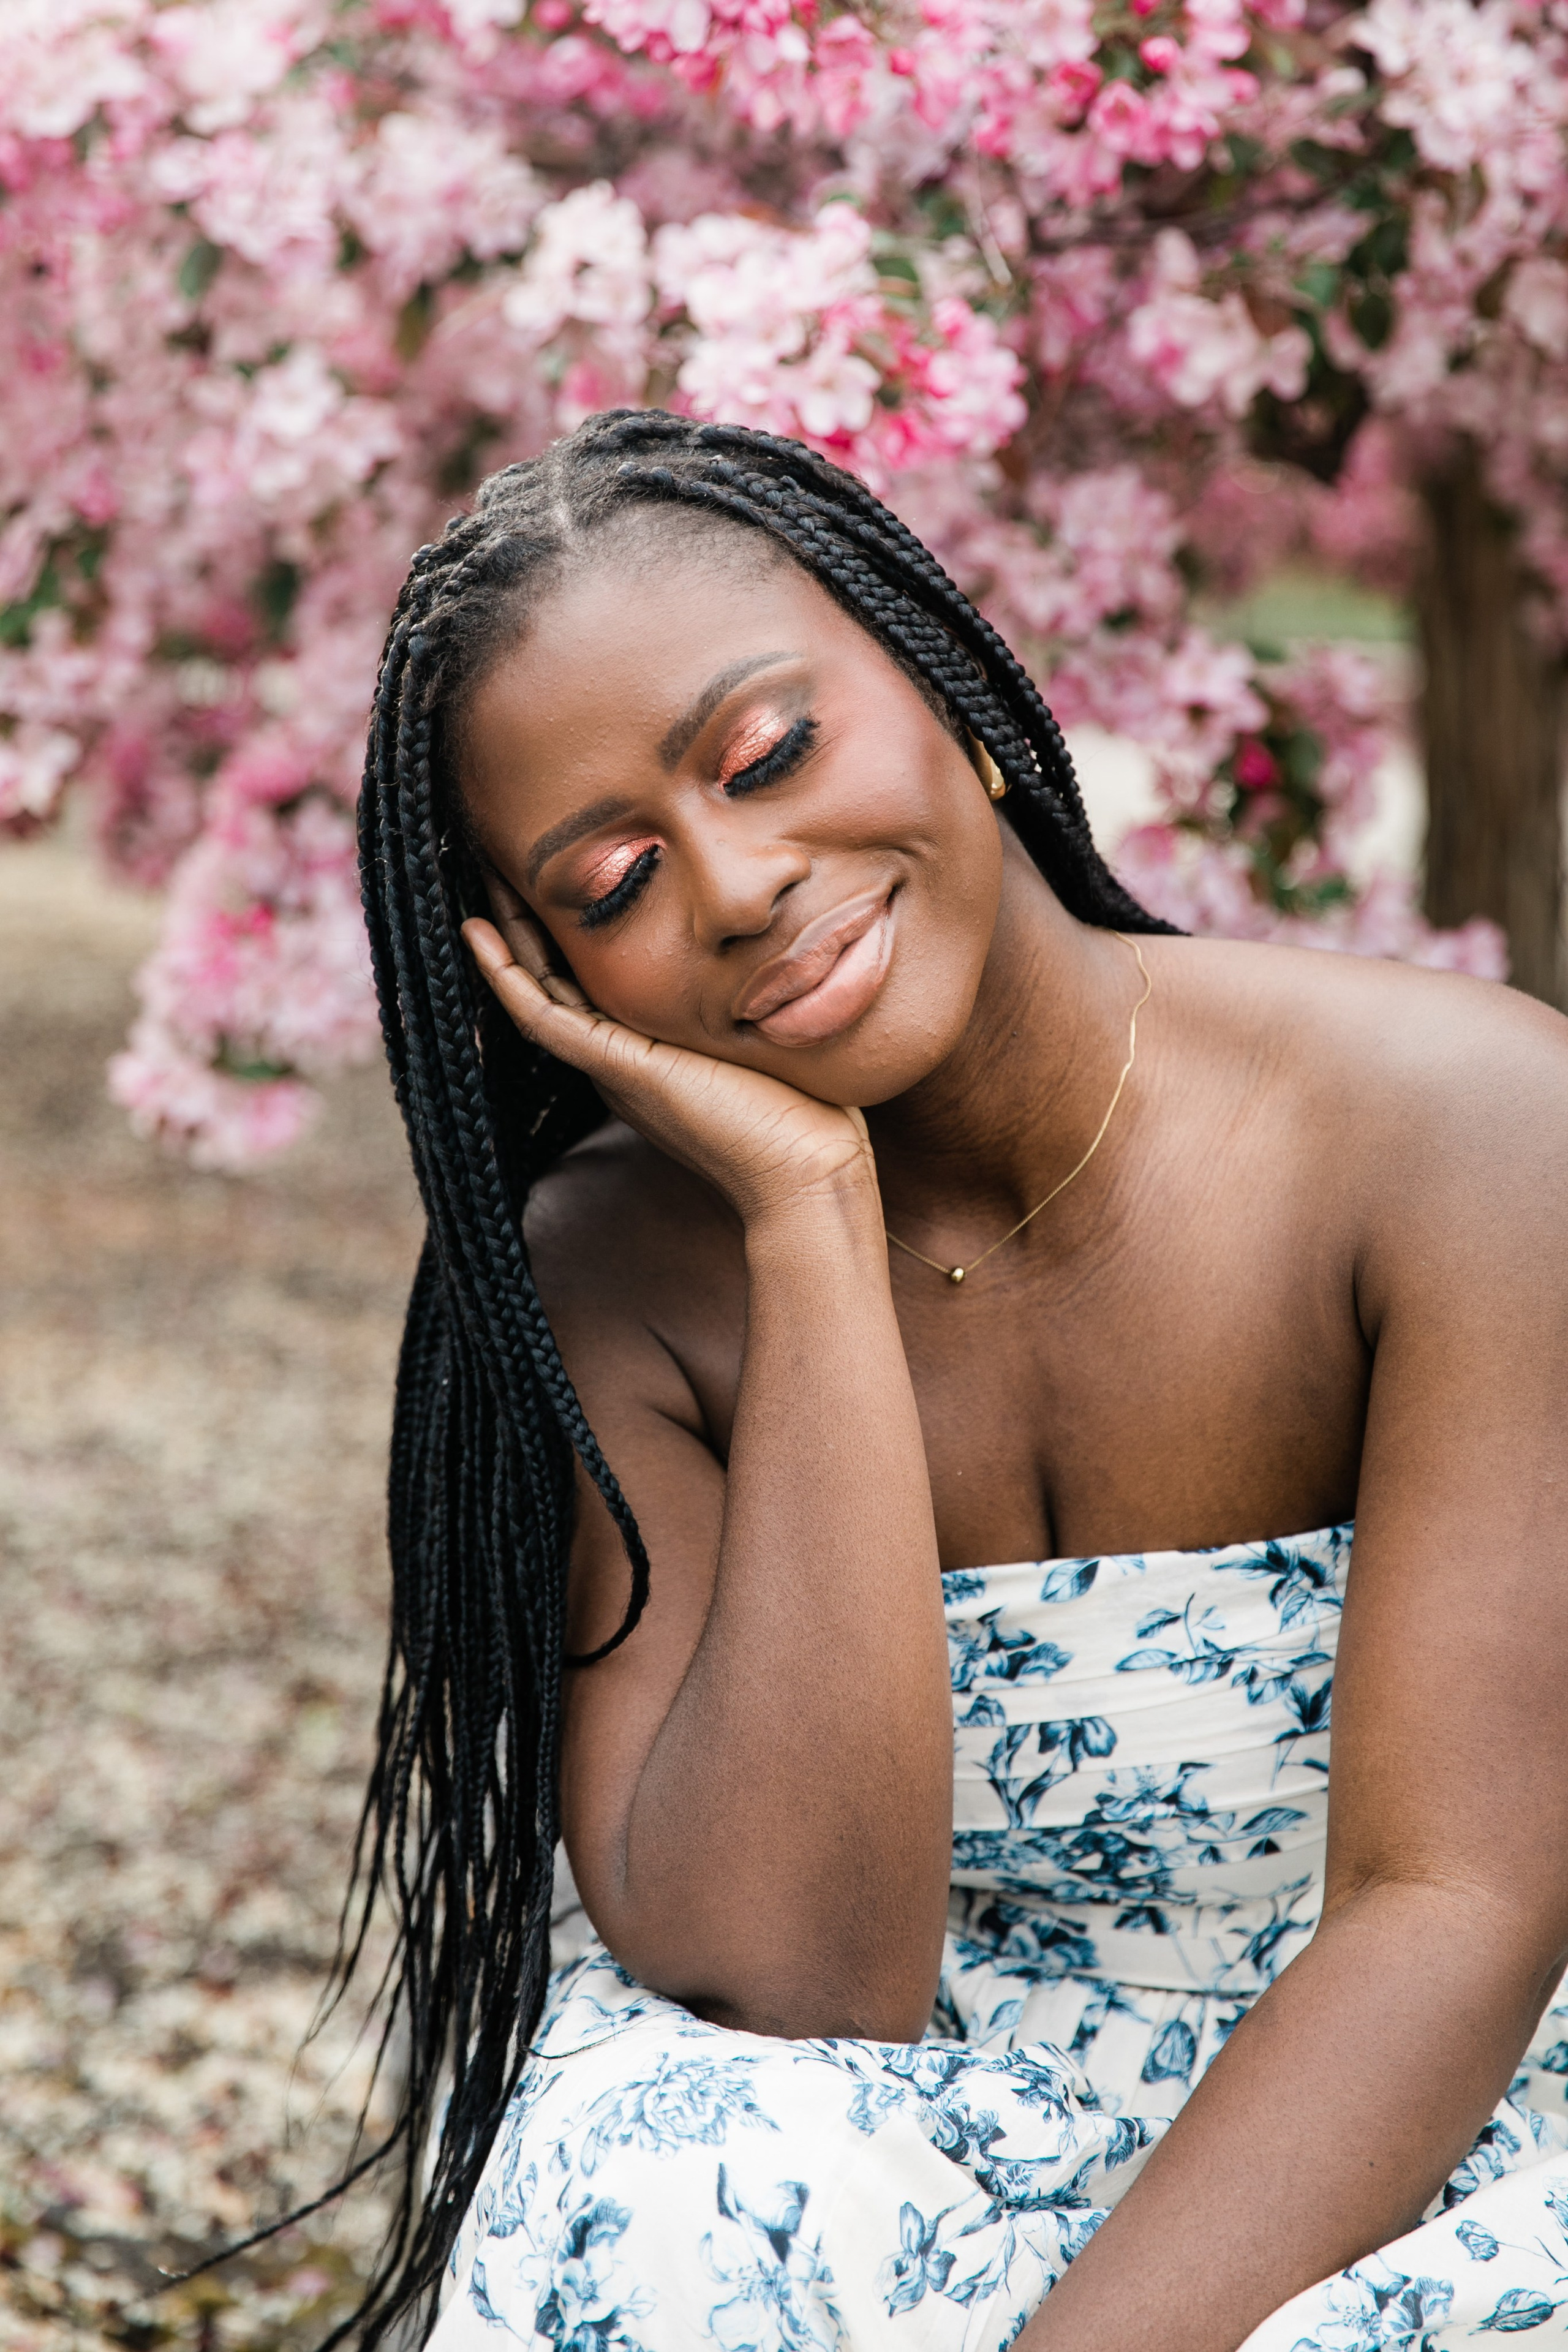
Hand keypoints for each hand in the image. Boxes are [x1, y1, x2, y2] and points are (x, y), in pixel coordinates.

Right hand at [464, 877, 877, 1230]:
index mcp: (647, 1054)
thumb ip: (749, 999)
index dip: (561, 935)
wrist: (806, 1170)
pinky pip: (543, 1016)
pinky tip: (478, 933)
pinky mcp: (619, 1066)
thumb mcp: (763, 1034)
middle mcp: (619, 1059)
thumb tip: (771, 957)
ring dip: (506, 937)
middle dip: (525, 925)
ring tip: (478, 881)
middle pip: (554, 980)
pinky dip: (506, 976)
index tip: (550, 880)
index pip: (589, 984)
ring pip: (539, 990)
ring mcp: (613, 1064)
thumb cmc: (804, 1110)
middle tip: (494, 865)